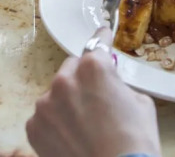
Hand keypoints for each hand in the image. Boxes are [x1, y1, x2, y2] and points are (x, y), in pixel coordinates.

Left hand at [26, 28, 160, 156]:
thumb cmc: (134, 142)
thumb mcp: (140, 103)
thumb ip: (118, 84)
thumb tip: (111, 83)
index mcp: (92, 68)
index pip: (97, 44)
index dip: (102, 39)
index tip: (102, 33)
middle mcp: (63, 80)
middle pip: (72, 69)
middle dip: (82, 78)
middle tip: (96, 99)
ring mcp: (45, 103)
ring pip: (56, 94)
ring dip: (67, 102)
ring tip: (84, 126)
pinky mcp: (34, 125)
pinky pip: (45, 117)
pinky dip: (55, 123)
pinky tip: (71, 138)